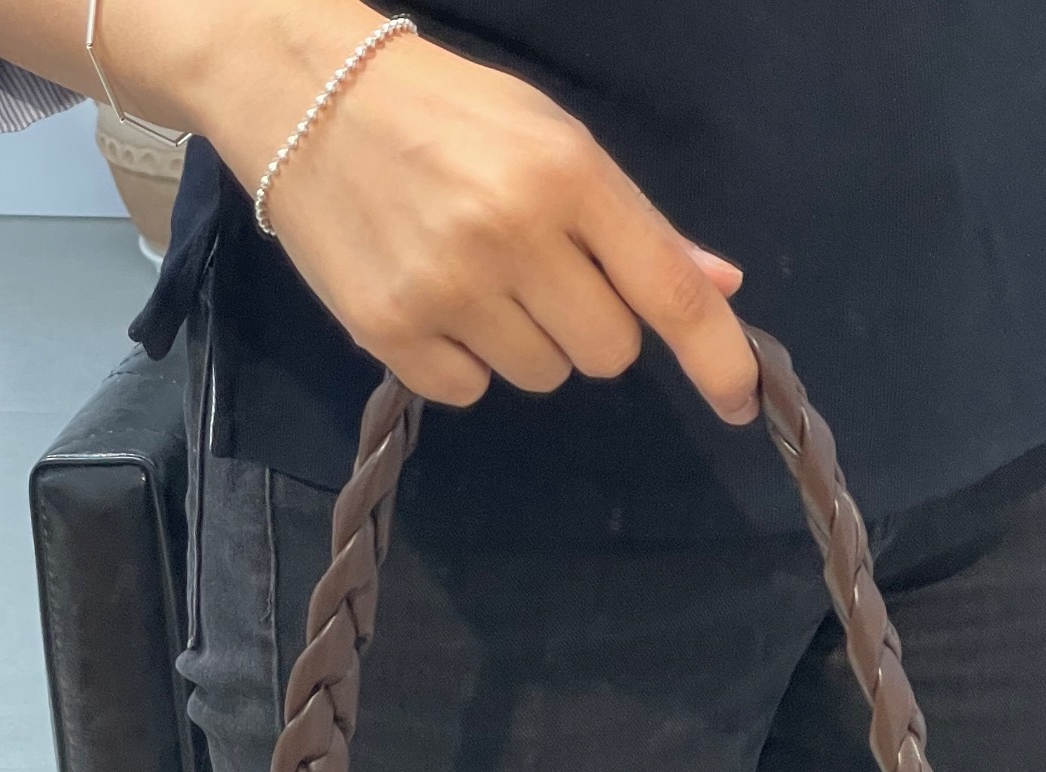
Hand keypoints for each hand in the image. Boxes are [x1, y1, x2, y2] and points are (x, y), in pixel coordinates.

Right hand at [157, 1, 759, 420]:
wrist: (304, 96)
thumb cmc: (444, 113)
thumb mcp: (549, 140)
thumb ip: (633, 226)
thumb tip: (717, 286)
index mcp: (564, 175)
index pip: (665, 291)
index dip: (715, 357)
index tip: (741, 401)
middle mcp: (512, 236)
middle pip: (607, 353)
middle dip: (590, 324)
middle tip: (541, 272)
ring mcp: (448, 290)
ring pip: (542, 376)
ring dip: (525, 341)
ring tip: (474, 275)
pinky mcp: (390, 332)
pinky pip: (469, 392)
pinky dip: (462, 361)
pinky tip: (432, 298)